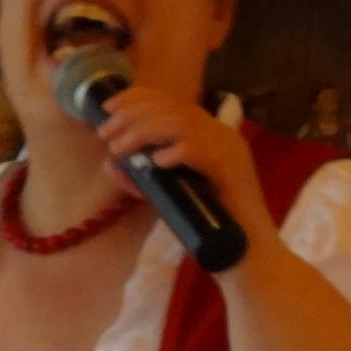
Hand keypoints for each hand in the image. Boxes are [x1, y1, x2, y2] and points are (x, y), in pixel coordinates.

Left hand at [93, 86, 276, 242]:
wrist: (245, 252)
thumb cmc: (207, 225)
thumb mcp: (166, 196)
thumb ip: (140, 179)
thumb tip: (109, 164)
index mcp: (210, 133)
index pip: (172, 100)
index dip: (137, 97)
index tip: (108, 106)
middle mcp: (221, 134)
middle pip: (173, 106)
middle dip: (132, 114)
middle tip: (105, 132)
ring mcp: (229, 150)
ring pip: (182, 123)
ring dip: (143, 131)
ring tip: (119, 148)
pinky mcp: (231, 171)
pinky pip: (200, 150)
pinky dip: (174, 152)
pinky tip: (156, 162)